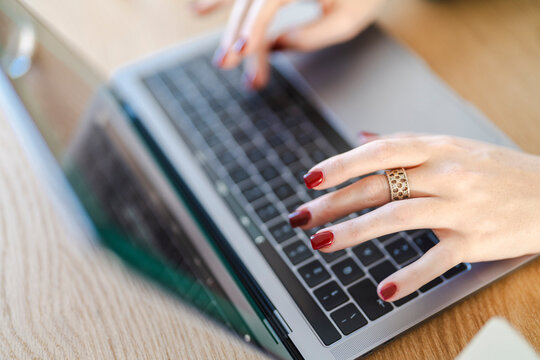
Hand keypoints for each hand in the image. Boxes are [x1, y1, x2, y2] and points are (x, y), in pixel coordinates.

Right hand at [205, 0, 386, 88]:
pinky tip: (205, 6)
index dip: (250, 30)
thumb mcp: (348, 19)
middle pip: (250, 0)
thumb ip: (309, 37)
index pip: (265, 5)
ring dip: (223, 7)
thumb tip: (273, 47)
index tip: (241, 55)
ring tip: (199, 15)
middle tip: (224, 65)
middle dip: (235, 32)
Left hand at [288, 133, 539, 300]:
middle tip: (300, 217)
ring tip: (321, 243)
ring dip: (354, 232)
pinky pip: (437, 260)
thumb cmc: (497, 169)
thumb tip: (361, 135)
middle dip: (333, 203)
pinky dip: (409, 276)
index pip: (379, 153)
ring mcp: (459, 207)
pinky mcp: (475, 241)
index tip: (311, 178)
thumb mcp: (452, 145)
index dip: (342, 164)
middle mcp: (444, 174)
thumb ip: (405, 142)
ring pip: (397, 217)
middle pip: (378, 187)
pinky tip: (383, 289)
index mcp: (436, 148)